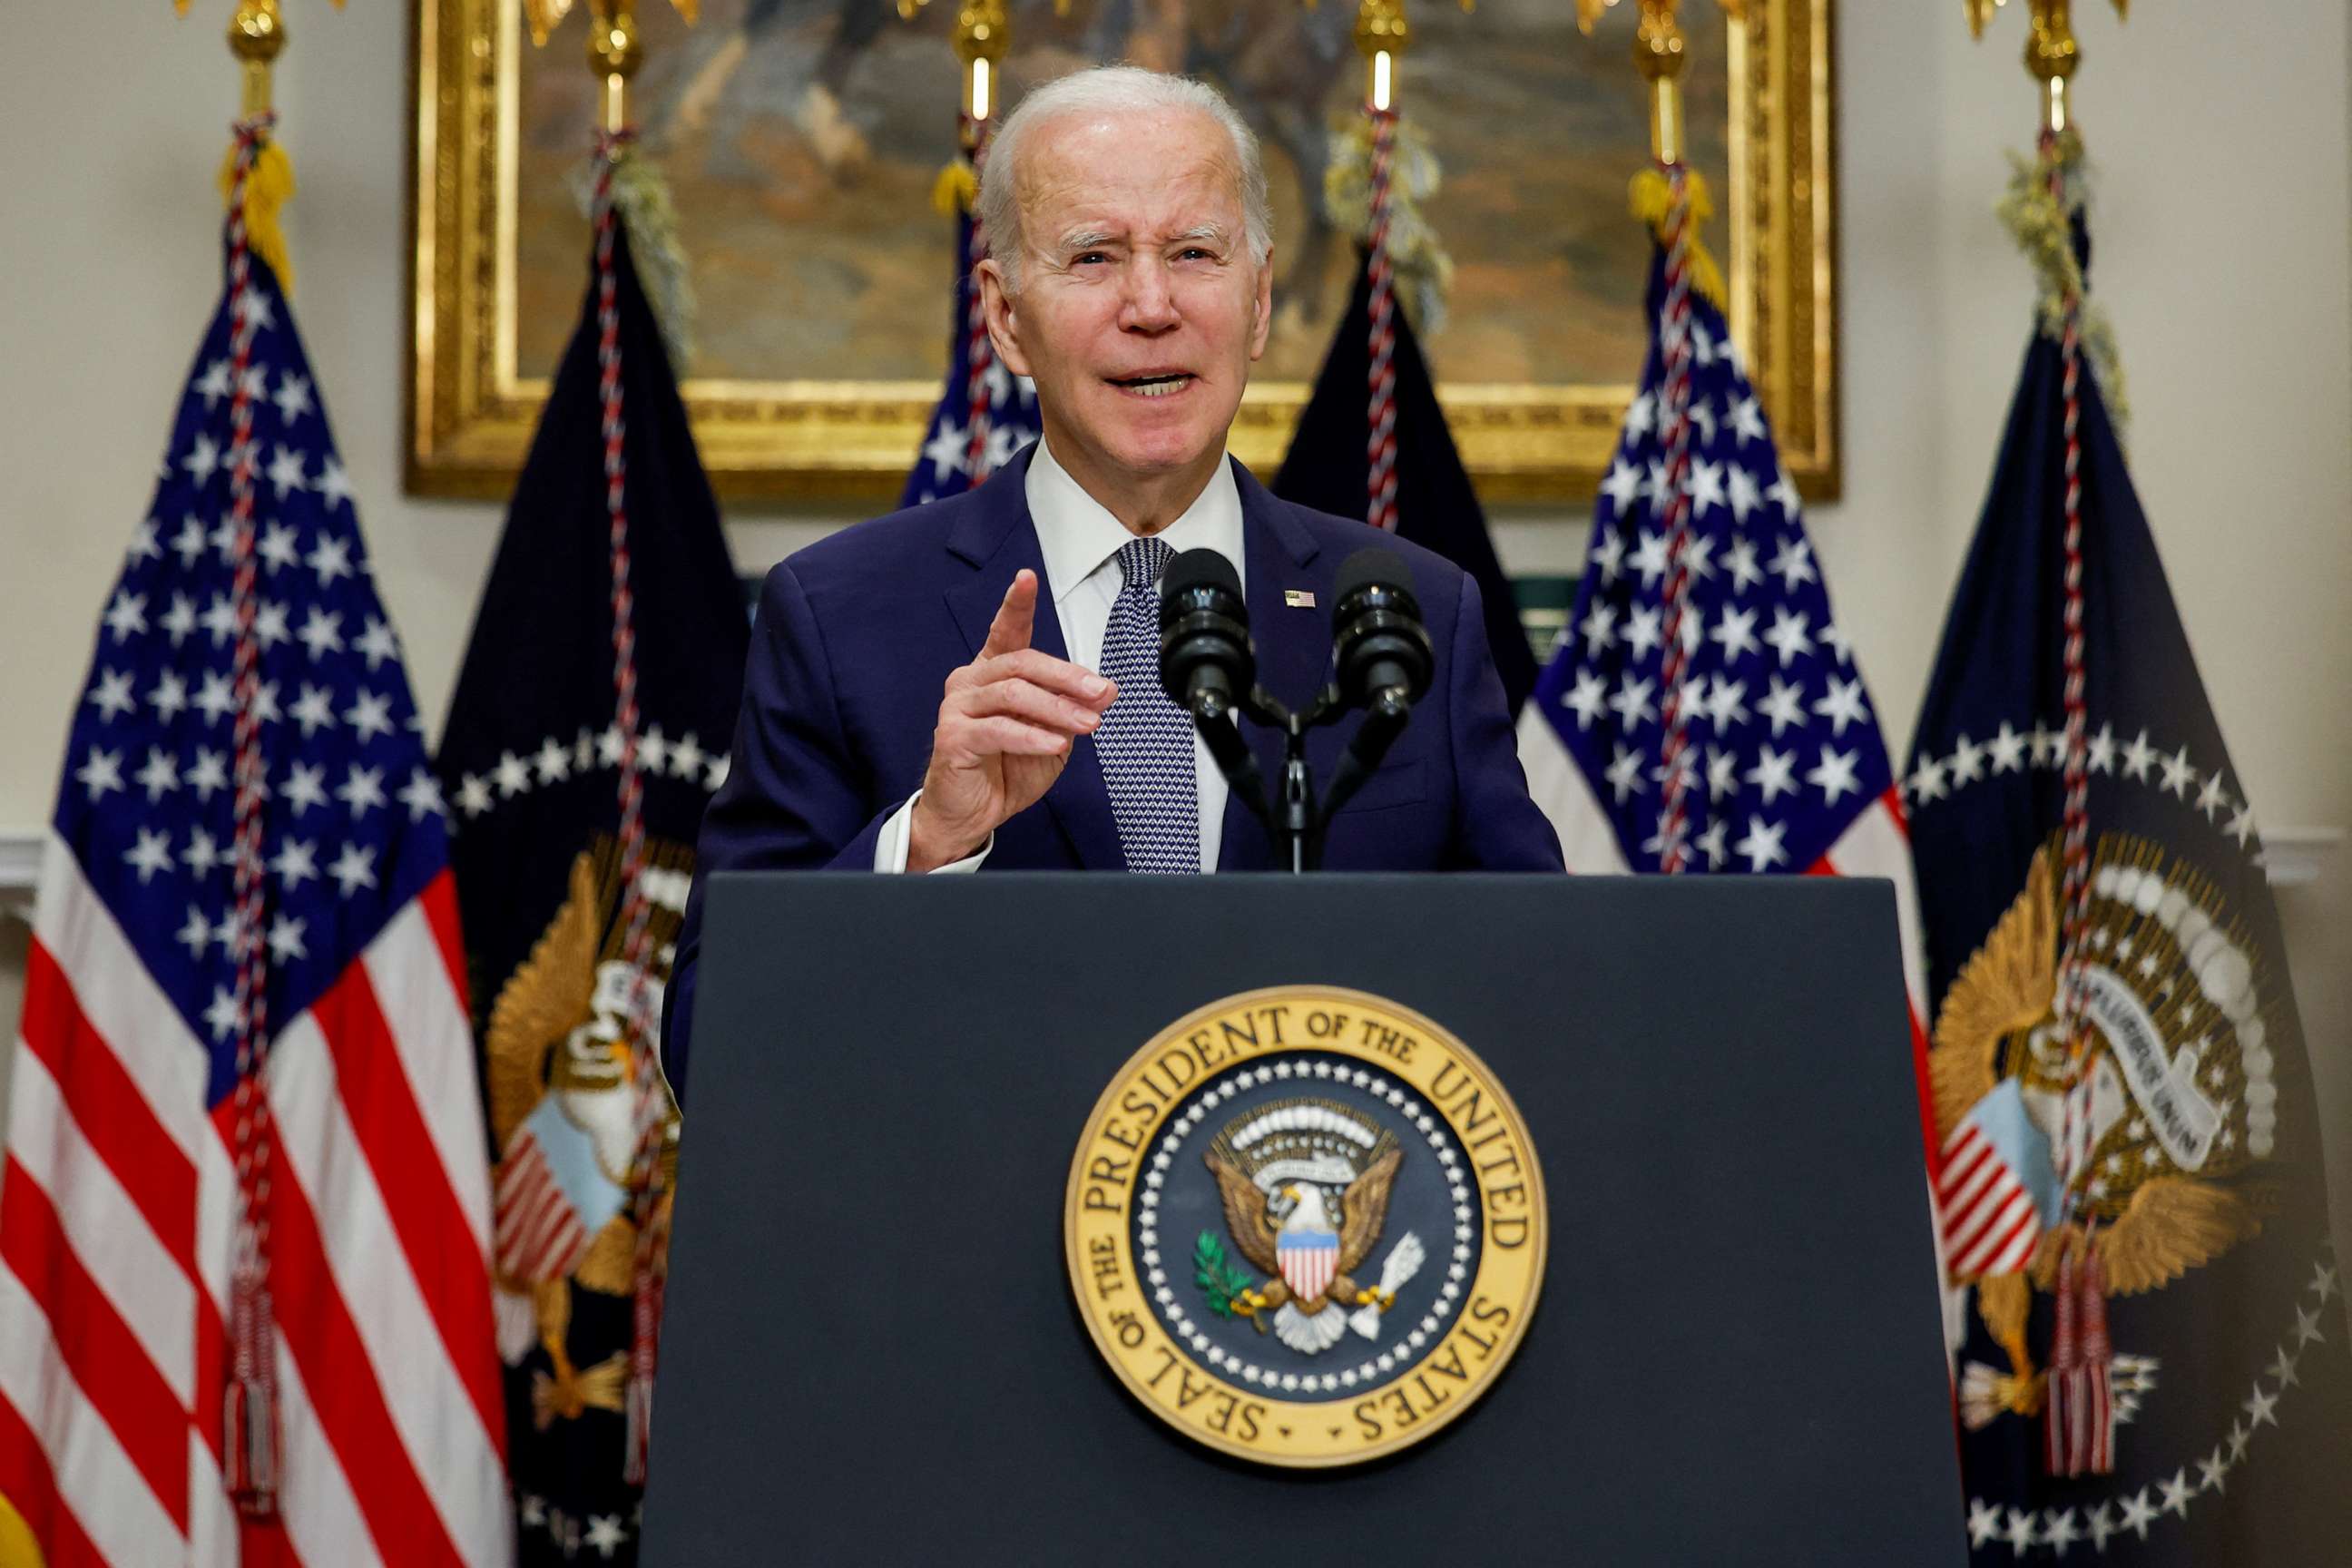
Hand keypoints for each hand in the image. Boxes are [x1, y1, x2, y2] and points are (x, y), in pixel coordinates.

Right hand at [908, 570, 1117, 870]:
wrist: (971, 816)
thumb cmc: (1005, 769)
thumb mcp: (1051, 737)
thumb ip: (1071, 711)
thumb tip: (1104, 691)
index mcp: (992, 674)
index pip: (1006, 631)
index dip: (1016, 604)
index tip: (1027, 577)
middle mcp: (971, 682)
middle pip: (1021, 663)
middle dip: (1067, 676)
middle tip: (1100, 691)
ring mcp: (957, 708)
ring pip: (1013, 693)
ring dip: (1056, 708)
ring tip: (1087, 725)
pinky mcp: (953, 737)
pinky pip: (998, 729)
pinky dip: (1033, 737)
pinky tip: (1057, 744)